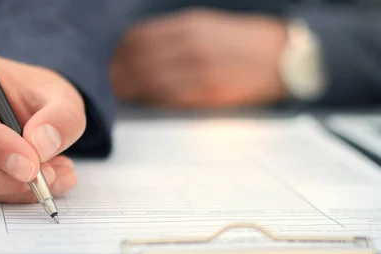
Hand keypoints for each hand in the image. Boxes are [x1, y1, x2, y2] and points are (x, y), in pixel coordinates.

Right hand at [0, 49, 84, 202]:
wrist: (36, 112)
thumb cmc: (39, 96)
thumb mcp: (64, 98)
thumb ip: (61, 117)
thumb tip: (41, 145)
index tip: (30, 163)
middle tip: (41, 179)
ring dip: (6, 186)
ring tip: (50, 179)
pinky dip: (7, 193)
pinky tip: (36, 185)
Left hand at [110, 8, 288, 107]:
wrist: (281, 58)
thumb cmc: (241, 43)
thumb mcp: (205, 26)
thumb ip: (171, 35)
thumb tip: (137, 46)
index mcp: (188, 26)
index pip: (138, 37)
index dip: (116, 51)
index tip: (103, 59)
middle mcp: (190, 44)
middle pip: (138, 59)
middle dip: (116, 71)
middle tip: (99, 81)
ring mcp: (199, 69)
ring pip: (149, 80)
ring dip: (127, 88)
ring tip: (113, 94)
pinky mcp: (208, 92)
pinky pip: (169, 97)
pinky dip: (150, 99)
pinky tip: (140, 101)